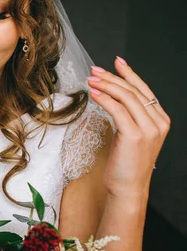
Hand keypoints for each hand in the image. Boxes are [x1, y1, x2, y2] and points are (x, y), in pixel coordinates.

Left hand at [87, 57, 169, 200]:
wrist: (128, 188)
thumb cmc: (125, 164)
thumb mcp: (130, 135)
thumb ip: (129, 117)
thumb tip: (112, 95)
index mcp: (160, 120)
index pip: (144, 90)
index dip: (129, 74)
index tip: (116, 62)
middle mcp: (158, 123)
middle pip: (134, 91)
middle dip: (112, 77)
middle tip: (94, 70)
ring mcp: (149, 129)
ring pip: (126, 97)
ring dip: (106, 85)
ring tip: (90, 79)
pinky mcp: (135, 136)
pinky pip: (118, 110)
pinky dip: (104, 98)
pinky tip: (93, 93)